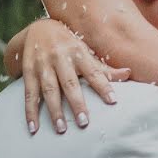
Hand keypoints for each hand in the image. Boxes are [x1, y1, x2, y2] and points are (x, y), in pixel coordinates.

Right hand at [17, 19, 128, 134]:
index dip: (103, 86)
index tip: (113, 101)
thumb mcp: (85, 51)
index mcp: (78, 52)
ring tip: (61, 128)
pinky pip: (29, 94)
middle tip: (84, 122)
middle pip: (69, 83)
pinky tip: (33, 128)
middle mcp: (60, 57)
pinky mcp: (28, 72)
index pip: (93, 71)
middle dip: (76, 102)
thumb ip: (104, 67)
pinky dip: (30, 112)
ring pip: (49, 89)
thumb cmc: (68, 43)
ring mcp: (42, 65)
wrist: (37, 29)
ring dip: (54, 110)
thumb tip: (128, 74)